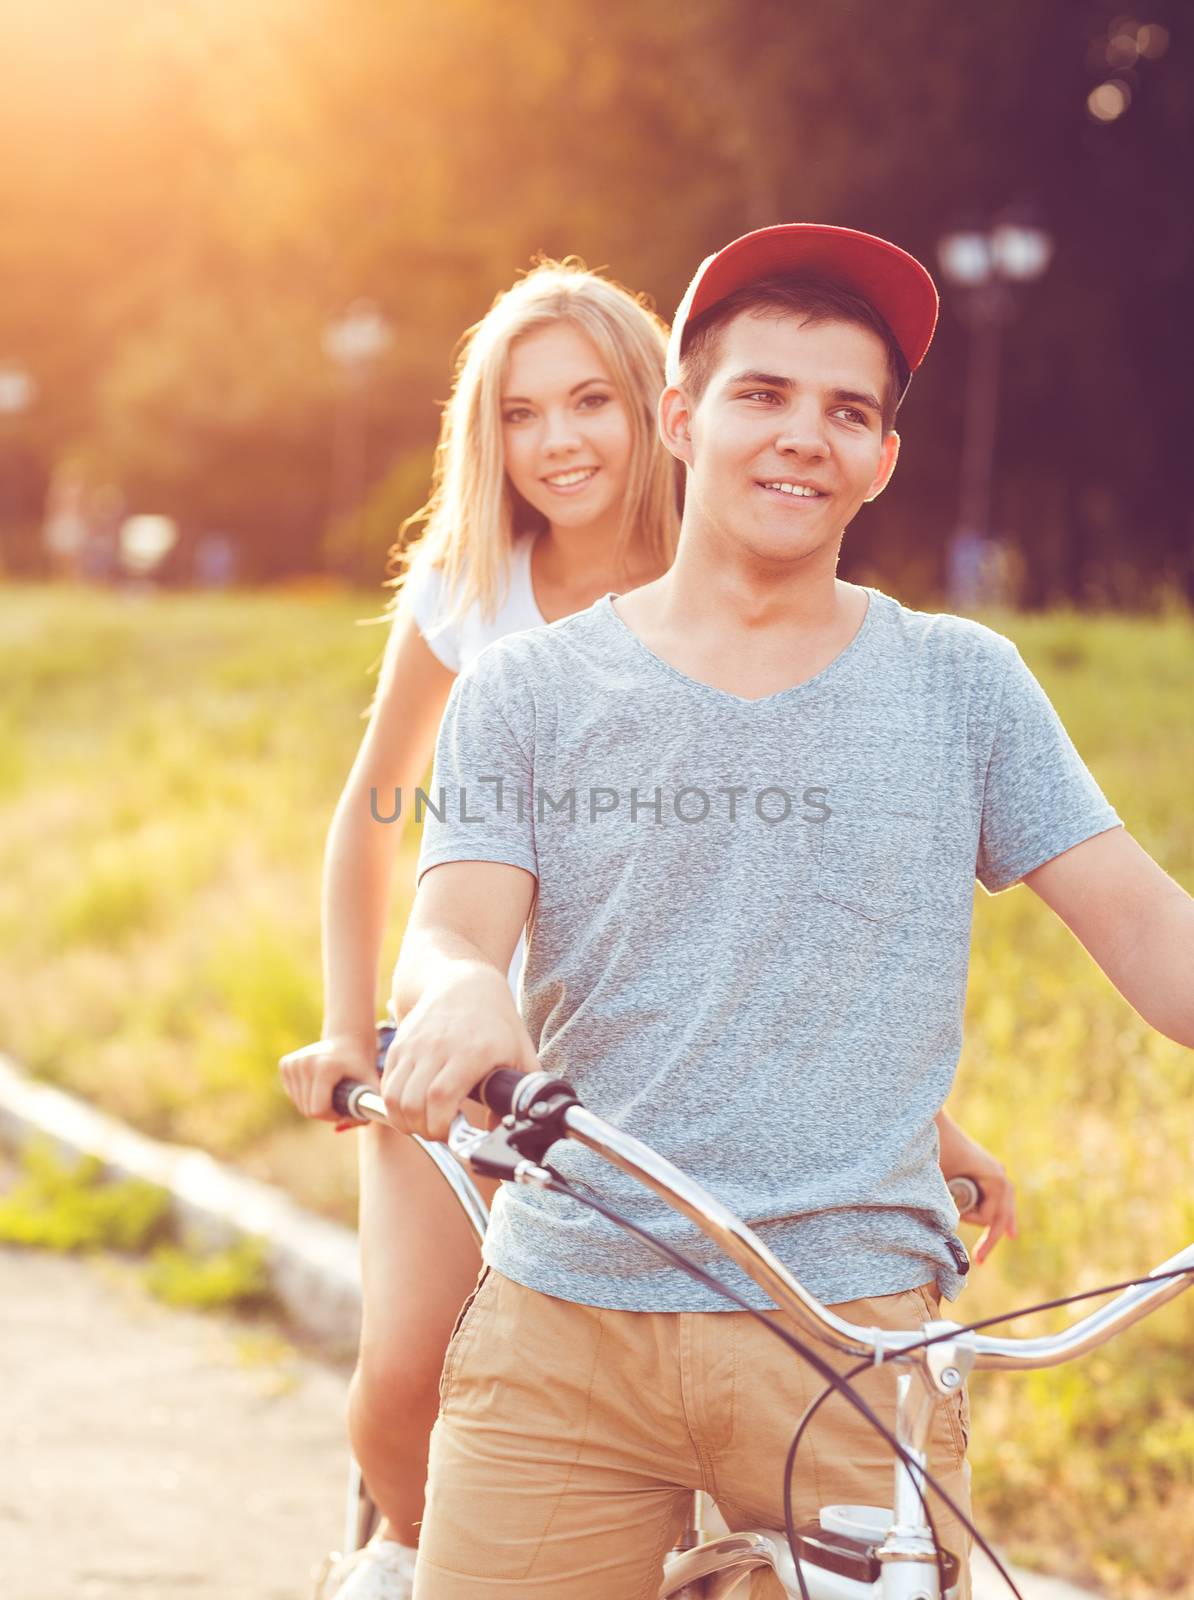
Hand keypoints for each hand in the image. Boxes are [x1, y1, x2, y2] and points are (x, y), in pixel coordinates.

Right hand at [278, 1032, 376, 1122]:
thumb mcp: (370, 1089)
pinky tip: (318, 1084)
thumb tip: (337, 1129)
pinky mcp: (285, 1064)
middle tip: (339, 1101)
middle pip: (307, 1109)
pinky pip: (293, 1094)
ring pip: (298, 1104)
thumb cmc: (362, 1067)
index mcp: (325, 1067)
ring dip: (314, 1104)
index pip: (318, 1110)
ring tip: (330, 1092)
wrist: (349, 1039)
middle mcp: (305, 1062)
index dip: (332, 1116)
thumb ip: (363, 1114)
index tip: (344, 1109)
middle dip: (324, 1112)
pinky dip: (305, 1095)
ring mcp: (293, 1062)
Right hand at [381, 969, 538, 1141]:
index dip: (440, 1125)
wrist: (463, 981)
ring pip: (394, 1097)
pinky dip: (394, 1104)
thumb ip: (519, 1093)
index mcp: (471, 1052)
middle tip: (439, 1131)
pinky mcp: (399, 1044)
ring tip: (424, 1123)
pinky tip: (412, 1107)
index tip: (451, 1132)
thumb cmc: (495, 1020)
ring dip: (406, 1121)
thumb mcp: (520, 1053)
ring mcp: (415, 1045)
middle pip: (414, 1103)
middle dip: (424, 1129)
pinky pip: (387, 1084)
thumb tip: (502, 1128)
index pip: (441, 1097)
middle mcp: (438, 1047)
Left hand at [938, 1118, 1017, 1264]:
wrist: (933, 1122)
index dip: (982, 1232)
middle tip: (979, 1260)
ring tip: (988, 1246)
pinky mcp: (985, 1172)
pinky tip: (1009, 1231)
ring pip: (1000, 1208)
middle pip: (1001, 1215)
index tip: (973, 1250)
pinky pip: (997, 1199)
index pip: (993, 1217)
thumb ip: (949, 1203)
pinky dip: (997, 1213)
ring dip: (990, 1223)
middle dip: (991, 1236)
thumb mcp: (941, 1179)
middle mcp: (999, 1175)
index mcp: (994, 1177)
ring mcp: (994, 1172)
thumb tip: (948, 1229)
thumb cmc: (937, 1148)